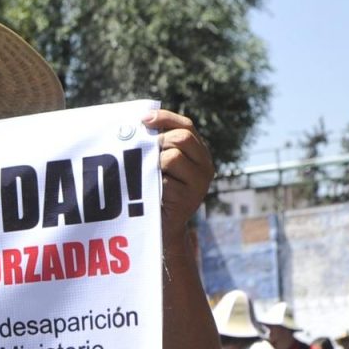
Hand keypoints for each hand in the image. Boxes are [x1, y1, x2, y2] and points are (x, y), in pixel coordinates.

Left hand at [145, 109, 210, 231]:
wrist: (163, 229)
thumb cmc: (159, 192)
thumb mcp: (163, 164)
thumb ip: (161, 144)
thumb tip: (143, 120)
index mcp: (201, 154)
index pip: (186, 126)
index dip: (165, 119)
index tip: (143, 120)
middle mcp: (206, 167)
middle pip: (181, 138)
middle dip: (158, 141)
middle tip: (143, 152)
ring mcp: (199, 185)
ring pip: (173, 157)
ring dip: (154, 164)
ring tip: (148, 177)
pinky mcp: (187, 201)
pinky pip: (164, 181)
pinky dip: (152, 184)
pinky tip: (150, 193)